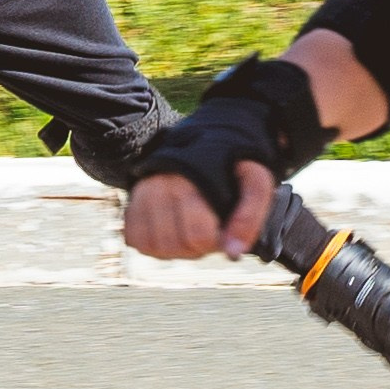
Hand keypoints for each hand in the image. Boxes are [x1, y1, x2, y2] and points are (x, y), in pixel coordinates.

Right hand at [122, 160, 276, 260]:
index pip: (197, 236)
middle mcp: (161, 185)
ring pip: (152, 246)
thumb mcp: (256, 182)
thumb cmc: (234, 165)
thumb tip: (232, 253)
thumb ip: (250, 217)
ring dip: (175, 250)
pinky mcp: (133, 199)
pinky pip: (134, 238)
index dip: (215, 242)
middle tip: (207, 231)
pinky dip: (152, 245)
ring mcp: (143, 192)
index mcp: (192, 180)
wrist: (209, 135)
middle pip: (174, 245)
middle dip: (197, 248)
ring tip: (189, 233)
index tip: (222, 229)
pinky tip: (170, 233)